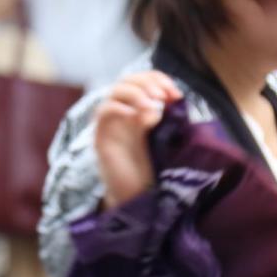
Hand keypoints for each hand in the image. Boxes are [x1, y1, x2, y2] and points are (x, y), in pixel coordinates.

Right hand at [94, 71, 181, 208]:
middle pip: (127, 80)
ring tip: (152, 106)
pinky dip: (119, 107)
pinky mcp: (100, 137)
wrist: (135, 196)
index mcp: (138, 110)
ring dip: (136, 93)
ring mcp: (110, 124)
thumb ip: (166, 119)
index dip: (158, 80)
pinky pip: (103, 111)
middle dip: (147, 83)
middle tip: (164, 97)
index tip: (176, 95)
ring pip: (114, 91)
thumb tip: (165, 103)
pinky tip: (136, 117)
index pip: (143, 80)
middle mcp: (123, 113)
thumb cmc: (151, 169)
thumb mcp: (164, 139)